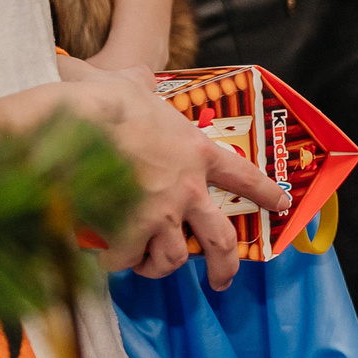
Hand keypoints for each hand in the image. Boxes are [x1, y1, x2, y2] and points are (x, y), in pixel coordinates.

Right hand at [55, 59, 287, 288]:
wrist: (77, 120)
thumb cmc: (103, 98)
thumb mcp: (133, 83)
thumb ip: (143, 84)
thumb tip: (139, 75)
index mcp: (198, 152)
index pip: (244, 177)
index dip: (264, 193)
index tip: (280, 204)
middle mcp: (188, 188)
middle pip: (220, 239)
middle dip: (224, 267)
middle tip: (221, 282)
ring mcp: (162, 211)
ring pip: (174, 257)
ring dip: (160, 267)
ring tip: (147, 267)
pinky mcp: (130, 229)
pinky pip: (129, 258)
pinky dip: (120, 263)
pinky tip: (109, 259)